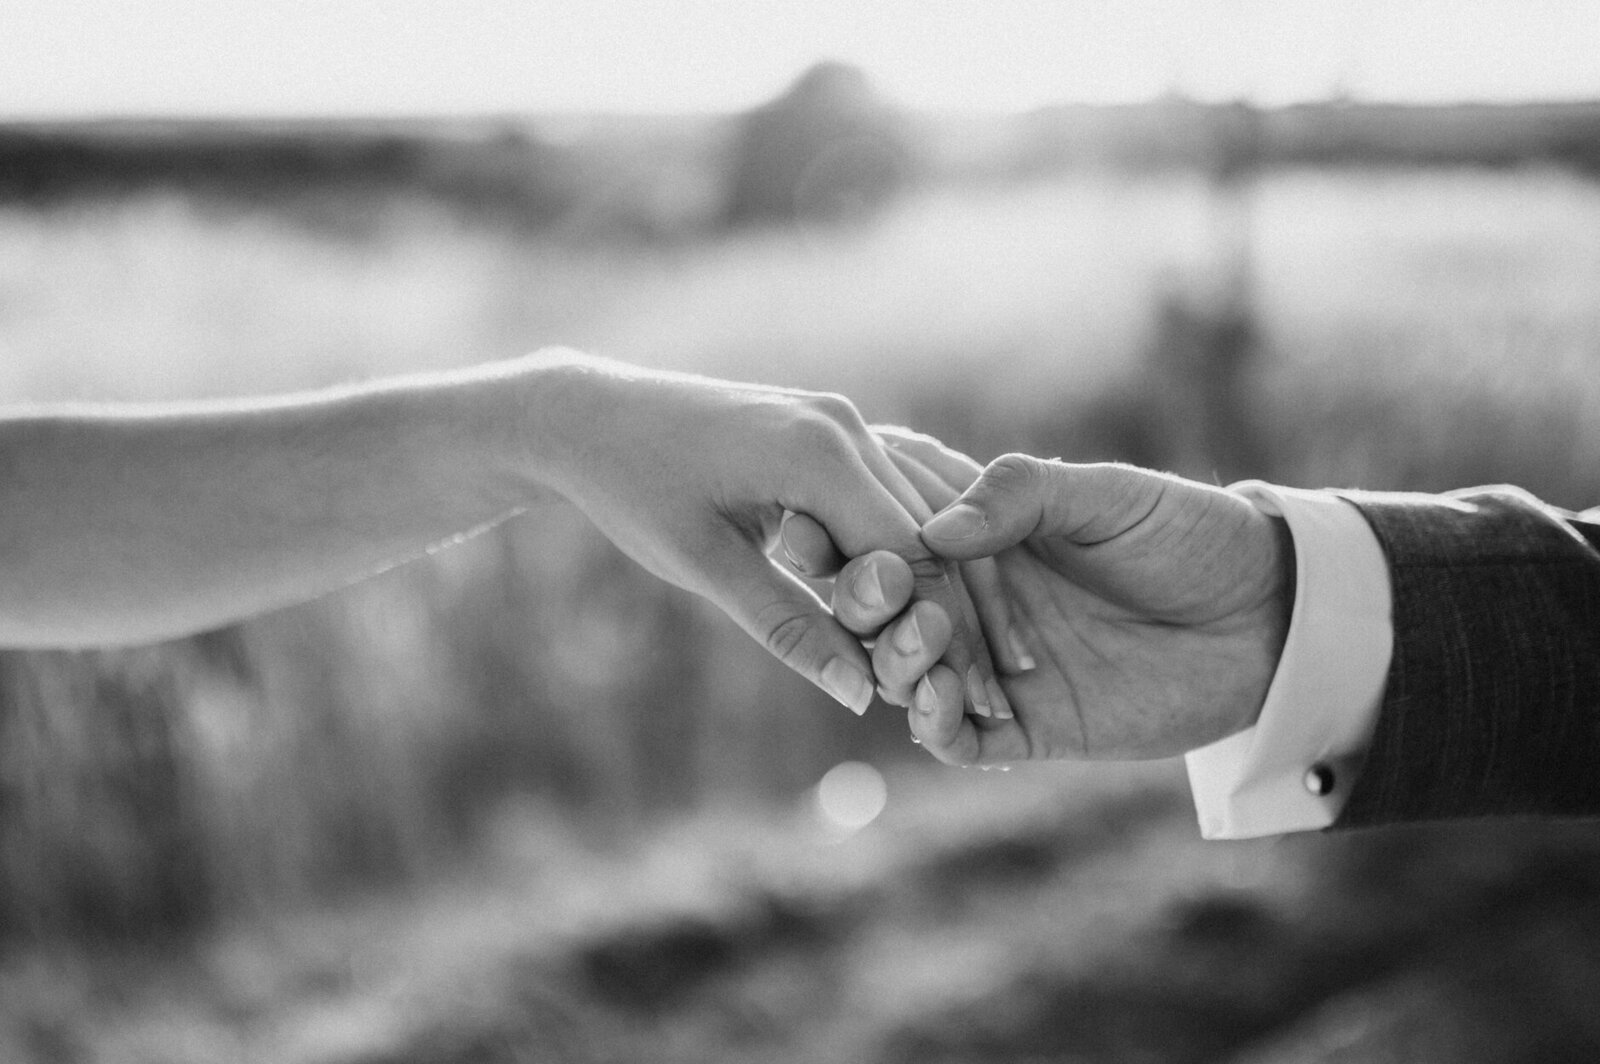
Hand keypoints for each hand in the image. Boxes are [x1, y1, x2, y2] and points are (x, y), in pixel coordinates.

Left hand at [522, 353, 1010, 717]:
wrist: (590, 416)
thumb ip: (788, 626)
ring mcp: (843, 418)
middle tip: (970, 693)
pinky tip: (913, 600)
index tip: (953, 694)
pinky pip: (890, 490)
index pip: (914, 555)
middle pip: (930, 533)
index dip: (935, 628)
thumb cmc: (634, 489)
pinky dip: (905, 545)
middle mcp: (846, 424)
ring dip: (932, 583)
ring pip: (919, 512)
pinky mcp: (831, 426)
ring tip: (946, 658)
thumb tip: (859, 695)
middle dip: (946, 613)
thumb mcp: (705, 565)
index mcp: (819, 452)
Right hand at [786, 431, 1293, 761]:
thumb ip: (1024, 497)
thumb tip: (936, 526)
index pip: (892, 538)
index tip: (809, 529)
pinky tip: (937, 705)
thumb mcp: (1109, 496)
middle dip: (865, 607)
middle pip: (886, 613)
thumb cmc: (1191, 533)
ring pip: (910, 676)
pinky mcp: (1031, 726)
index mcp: (983, 538)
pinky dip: (936, 727)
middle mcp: (977, 603)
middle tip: (873, 594)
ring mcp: (997, 667)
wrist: (1272, 615)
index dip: (847, 537)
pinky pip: (960, 738)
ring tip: (918, 646)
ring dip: (897, 664)